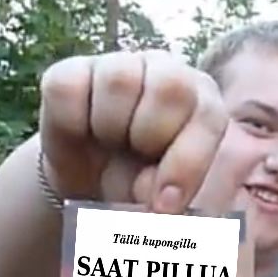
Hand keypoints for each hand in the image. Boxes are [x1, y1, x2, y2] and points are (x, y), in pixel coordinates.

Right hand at [38, 50, 228, 214]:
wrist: (87, 195)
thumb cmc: (139, 194)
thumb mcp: (165, 208)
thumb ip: (176, 204)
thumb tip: (162, 205)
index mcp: (205, 110)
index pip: (208, 117)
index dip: (187, 163)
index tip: (165, 204)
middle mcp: (170, 77)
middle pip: (172, 87)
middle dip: (150, 137)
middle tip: (135, 165)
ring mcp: (122, 68)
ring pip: (120, 80)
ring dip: (110, 127)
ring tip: (109, 147)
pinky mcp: (73, 72)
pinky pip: (68, 89)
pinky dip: (70, 122)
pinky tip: (81, 135)